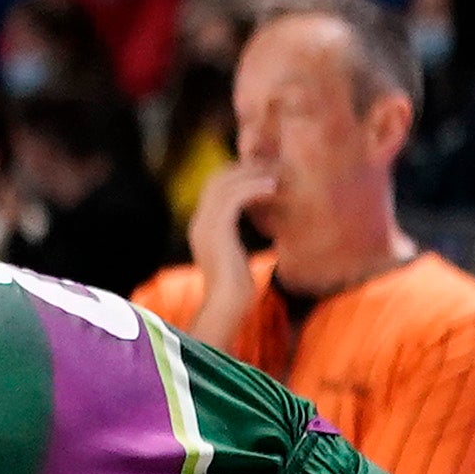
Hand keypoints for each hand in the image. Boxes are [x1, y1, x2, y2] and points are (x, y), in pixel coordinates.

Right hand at [184, 156, 276, 309]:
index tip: (264, 176)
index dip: (238, 178)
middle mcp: (199, 222)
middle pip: (216, 180)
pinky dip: (254, 188)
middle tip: (272, 169)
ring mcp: (205, 224)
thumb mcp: (234, 258)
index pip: (214, 190)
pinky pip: (235, 197)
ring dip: (252, 176)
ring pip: (225, 184)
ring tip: (275, 176)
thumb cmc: (236, 288)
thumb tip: (248, 238)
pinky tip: (272, 188)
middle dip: (244, 171)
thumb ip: (234, 241)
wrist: (227, 304)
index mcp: (201, 228)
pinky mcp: (218, 229)